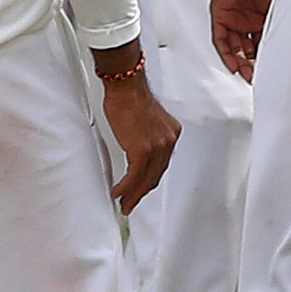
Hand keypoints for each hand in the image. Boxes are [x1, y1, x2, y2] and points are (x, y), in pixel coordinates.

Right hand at [96, 53, 177, 213]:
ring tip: (125, 204)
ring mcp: (157, 147)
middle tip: (132, 203)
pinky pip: (135, 176)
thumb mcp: (145, 119)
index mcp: (170, 134)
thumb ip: (146, 135)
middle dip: (142, 192)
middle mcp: (168, 141)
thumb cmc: (130, 97)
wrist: (126, 87)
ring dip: (134, 194)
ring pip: (146, 179)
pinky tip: (119, 193)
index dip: (150, 178)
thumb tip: (136, 148)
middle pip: (156, 174)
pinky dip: (126, 188)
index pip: (161, 164)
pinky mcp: (143, 150)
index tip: (141, 187)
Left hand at [211, 0, 277, 82]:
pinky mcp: (221, 15)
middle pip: (248, 47)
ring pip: (234, 46)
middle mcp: (248, 18)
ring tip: (247, 75)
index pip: (262, 42)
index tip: (269, 71)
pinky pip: (221, 39)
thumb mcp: (280, 9)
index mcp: (264, 16)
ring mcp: (234, 17)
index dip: (265, 57)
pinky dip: (227, 53)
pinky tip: (234, 66)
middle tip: (257, 77)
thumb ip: (281, 26)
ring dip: (240, 62)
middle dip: (252, 64)